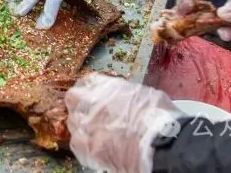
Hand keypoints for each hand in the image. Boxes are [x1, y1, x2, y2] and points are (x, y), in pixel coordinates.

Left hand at [66, 74, 183, 172]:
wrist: (158, 142)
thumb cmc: (157, 116)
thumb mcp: (143, 93)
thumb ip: (125, 93)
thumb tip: (124, 98)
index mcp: (105, 86)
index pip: (86, 82)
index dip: (89, 90)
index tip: (92, 95)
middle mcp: (90, 102)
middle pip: (73, 100)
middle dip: (80, 106)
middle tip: (91, 114)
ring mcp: (85, 124)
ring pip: (72, 122)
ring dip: (82, 126)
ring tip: (95, 134)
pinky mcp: (86, 147)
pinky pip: (76, 144)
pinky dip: (84, 146)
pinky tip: (95, 149)